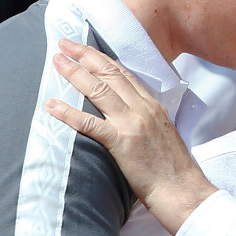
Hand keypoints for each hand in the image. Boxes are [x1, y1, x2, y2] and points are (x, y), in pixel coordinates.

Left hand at [46, 39, 215, 234]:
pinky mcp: (122, 143)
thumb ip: (149, 122)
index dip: (103, 59)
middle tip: (65, 43)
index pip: (125, 74)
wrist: (183, 191)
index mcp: (155, 107)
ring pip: (99, 90)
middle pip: (110, 74)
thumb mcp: (165, 136)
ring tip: (57, 62)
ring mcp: (132, 124)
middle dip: (85, 55)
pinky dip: (68, 113)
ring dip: (74, 73)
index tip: (87, 49)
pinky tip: (52, 106)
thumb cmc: (174, 171)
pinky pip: (90, 123)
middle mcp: (143, 110)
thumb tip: (131, 119)